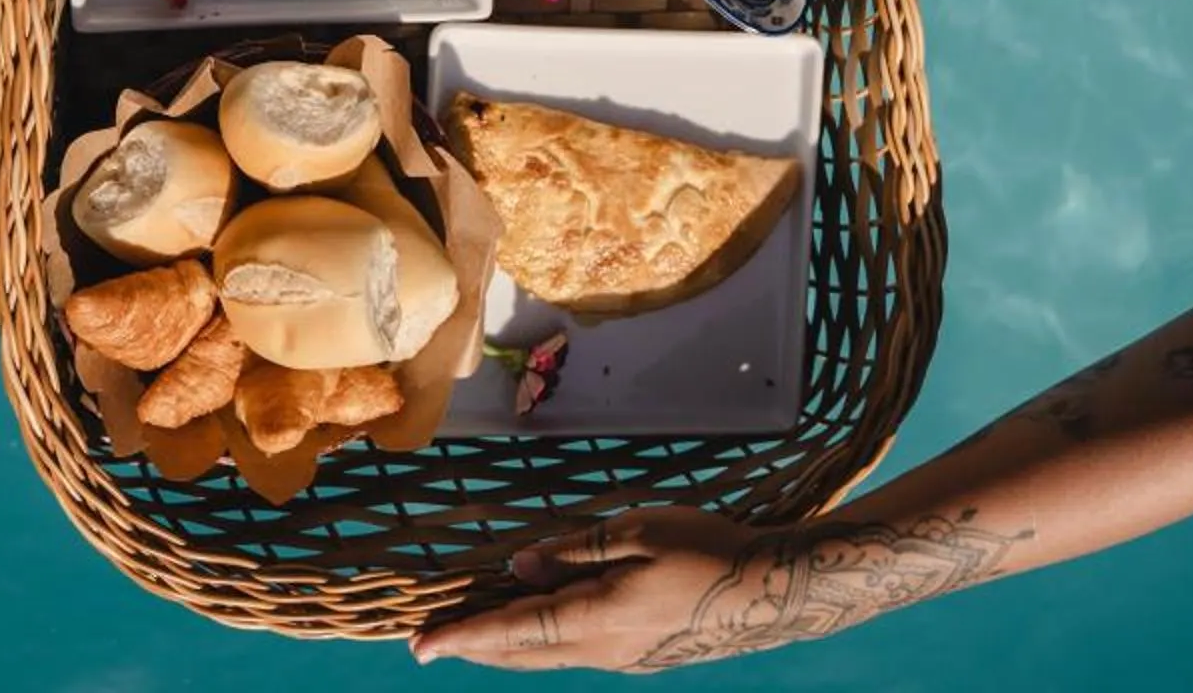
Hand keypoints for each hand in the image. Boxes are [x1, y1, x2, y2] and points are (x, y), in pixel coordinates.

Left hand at [409, 507, 792, 672]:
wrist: (771, 591)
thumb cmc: (705, 547)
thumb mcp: (635, 531)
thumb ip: (573, 552)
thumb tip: (520, 568)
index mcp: (596, 618)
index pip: (513, 630)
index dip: (464, 636)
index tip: (421, 646)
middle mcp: (602, 651)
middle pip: (523, 653)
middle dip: (475, 645)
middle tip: (431, 640)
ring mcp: (622, 660)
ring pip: (548, 657)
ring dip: (507, 644)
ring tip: (472, 630)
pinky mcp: (640, 658)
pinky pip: (575, 653)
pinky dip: (542, 641)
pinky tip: (537, 624)